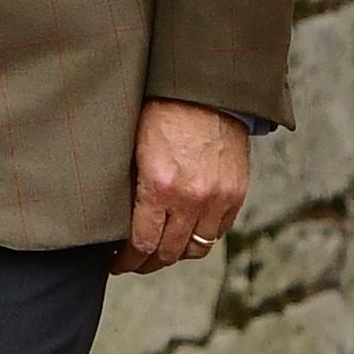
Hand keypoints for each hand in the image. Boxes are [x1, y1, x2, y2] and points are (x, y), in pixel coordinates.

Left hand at [116, 100, 253, 276]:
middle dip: (147, 263)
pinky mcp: (236, 193)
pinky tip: (187, 231)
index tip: (117, 263)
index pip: (142, 244)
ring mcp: (218, 198)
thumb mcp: (135, 150)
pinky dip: (202, 237)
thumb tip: (120, 222)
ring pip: (196, 248)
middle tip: (134, 261)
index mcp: (160, 186)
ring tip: (161, 249)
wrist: (205, 90)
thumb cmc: (163, 111)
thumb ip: (132, 189)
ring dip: (176, 253)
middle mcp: (191, 198)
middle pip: (168, 253)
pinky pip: (218, 232)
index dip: (126, 261)